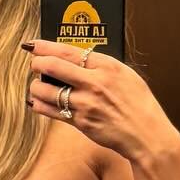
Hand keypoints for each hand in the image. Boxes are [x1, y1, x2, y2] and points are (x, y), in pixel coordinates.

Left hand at [25, 40, 179, 164]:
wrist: (147, 134)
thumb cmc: (139, 105)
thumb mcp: (125, 75)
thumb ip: (101, 66)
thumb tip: (78, 59)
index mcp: (106, 66)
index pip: (68, 51)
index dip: (45, 46)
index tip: (33, 45)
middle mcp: (94, 83)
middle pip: (53, 66)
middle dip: (37, 63)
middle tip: (33, 64)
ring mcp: (85, 103)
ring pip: (46, 91)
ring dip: (36, 87)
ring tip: (36, 86)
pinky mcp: (80, 122)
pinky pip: (51, 111)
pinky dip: (40, 105)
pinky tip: (36, 102)